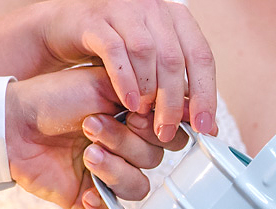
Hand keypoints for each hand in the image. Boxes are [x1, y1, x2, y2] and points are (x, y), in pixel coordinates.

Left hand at [4, 66, 185, 208]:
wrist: (12, 123)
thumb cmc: (52, 97)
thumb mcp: (104, 84)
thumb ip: (145, 94)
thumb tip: (186, 106)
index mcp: (135, 119)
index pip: (171, 135)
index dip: (158, 129)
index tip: (135, 115)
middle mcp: (127, 148)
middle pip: (156, 160)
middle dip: (126, 143)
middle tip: (93, 126)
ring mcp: (111, 174)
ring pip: (139, 187)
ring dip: (114, 170)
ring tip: (87, 153)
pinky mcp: (92, 199)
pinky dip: (103, 207)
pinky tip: (86, 192)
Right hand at [36, 0, 216, 139]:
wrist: (66, 31)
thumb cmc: (117, 53)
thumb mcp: (155, 68)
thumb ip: (180, 91)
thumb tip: (209, 128)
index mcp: (177, 19)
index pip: (202, 57)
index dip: (205, 94)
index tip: (204, 126)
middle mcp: (153, 9)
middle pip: (174, 58)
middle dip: (173, 101)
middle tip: (167, 129)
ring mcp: (124, 9)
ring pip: (146, 52)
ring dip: (148, 91)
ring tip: (144, 116)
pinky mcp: (95, 19)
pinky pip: (115, 51)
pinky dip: (124, 80)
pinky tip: (128, 102)